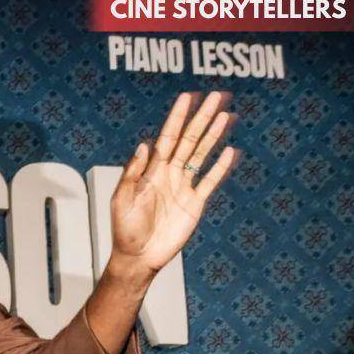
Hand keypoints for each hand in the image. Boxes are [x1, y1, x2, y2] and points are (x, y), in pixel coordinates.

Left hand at [110, 91, 241, 278]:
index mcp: (150, 170)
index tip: (187, 98)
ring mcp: (183, 187)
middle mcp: (169, 174)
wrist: (139, 256)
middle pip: (189, 140)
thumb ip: (132, 173)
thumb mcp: (121, 200)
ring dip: (214, 135)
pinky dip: (221, 167)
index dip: (177, 117)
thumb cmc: (125, 229)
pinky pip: (210, 181)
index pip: (167, 137)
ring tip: (226, 115)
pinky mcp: (194, 203)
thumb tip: (144, 145)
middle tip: (216, 97)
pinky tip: (231, 151)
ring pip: (202, 155)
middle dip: (201, 118)